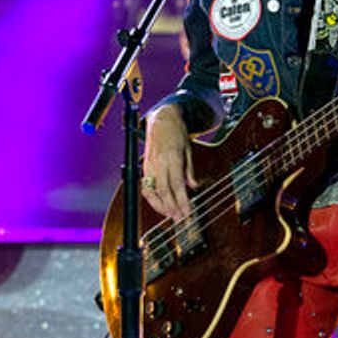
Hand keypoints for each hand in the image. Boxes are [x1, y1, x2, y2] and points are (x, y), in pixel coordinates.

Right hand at [142, 104, 197, 220]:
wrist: (161, 119)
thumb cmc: (177, 133)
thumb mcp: (188, 149)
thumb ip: (189, 170)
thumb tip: (193, 187)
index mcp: (172, 157)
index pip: (176, 185)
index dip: (182, 201)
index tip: (188, 212)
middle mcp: (159, 162)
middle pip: (163, 191)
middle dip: (172, 207)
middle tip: (180, 219)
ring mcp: (149, 164)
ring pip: (151, 191)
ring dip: (161, 206)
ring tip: (171, 215)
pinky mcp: (144, 166)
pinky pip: (146, 186)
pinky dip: (152, 198)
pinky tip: (160, 204)